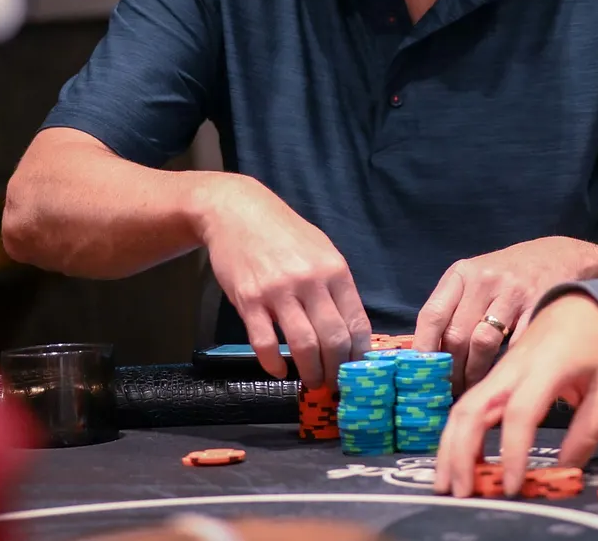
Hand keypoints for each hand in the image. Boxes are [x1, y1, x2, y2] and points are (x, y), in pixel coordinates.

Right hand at [196, 175, 371, 387]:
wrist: (238, 212)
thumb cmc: (284, 233)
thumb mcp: (322, 251)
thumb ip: (336, 287)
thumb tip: (352, 329)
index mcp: (335, 271)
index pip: (356, 323)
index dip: (359, 355)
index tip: (357, 373)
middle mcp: (310, 281)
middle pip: (333, 339)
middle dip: (336, 370)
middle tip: (333, 384)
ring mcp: (278, 291)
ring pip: (303, 345)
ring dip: (310, 372)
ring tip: (312, 382)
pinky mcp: (249, 299)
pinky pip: (264, 342)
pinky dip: (274, 363)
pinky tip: (279, 371)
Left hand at [412, 236, 597, 393]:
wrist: (556, 255)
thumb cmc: (505, 274)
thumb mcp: (473, 278)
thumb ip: (451, 308)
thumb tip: (426, 354)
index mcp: (461, 274)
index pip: (432, 314)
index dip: (424, 348)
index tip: (422, 374)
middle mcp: (484, 280)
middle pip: (457, 334)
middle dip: (451, 369)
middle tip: (451, 389)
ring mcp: (513, 293)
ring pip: (484, 343)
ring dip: (475, 373)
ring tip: (474, 387)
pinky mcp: (537, 307)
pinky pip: (515, 344)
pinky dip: (506, 365)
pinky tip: (502, 375)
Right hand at [433, 293, 597, 497]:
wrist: (580, 307)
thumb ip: (589, 430)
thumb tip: (565, 470)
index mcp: (545, 368)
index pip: (520, 413)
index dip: (513, 451)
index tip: (512, 486)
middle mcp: (512, 369)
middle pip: (472, 409)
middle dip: (461, 453)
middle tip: (461, 493)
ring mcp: (497, 371)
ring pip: (461, 408)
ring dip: (449, 447)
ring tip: (447, 484)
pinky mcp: (492, 377)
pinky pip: (466, 406)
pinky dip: (457, 436)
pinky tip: (458, 462)